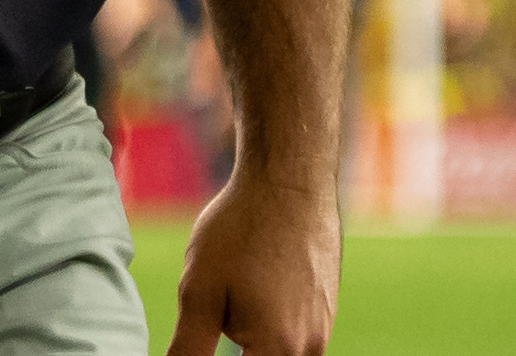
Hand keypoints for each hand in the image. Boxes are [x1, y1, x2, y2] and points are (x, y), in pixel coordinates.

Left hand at [166, 168, 338, 355]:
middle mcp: (310, 347)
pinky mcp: (327, 307)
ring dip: (254, 338)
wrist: (290, 178)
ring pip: (281, 351)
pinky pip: (295, 333)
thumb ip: (188, 350)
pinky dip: (272, 322)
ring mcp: (324, 327)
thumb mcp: (200, 292)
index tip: (212, 324)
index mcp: (279, 350)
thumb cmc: (243, 230)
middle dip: (239, 347)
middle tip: (223, 304)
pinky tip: (256, 282)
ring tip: (239, 289)